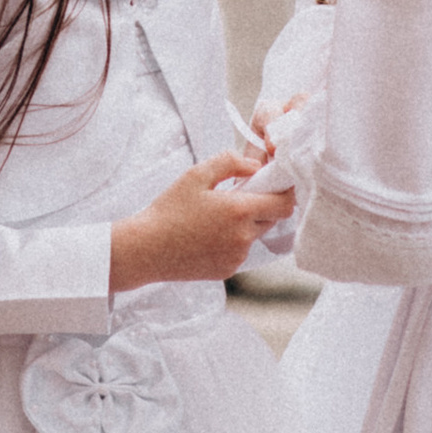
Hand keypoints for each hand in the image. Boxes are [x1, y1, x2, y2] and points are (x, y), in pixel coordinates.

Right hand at [111, 149, 287, 292]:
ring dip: (246, 224)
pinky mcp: (228, 269)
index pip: (285, 203)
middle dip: (262, 206)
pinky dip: (232, 242)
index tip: (273, 184)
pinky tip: (207, 236)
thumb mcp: (196, 175)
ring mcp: (237, 256)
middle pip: (272, 218)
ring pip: (255, 235)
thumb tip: (255, 166)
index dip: (284, 192)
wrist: (146, 249)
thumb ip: (229, 162)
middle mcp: (244, 236)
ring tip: (215, 218)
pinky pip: (240, 251)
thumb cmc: (169, 210)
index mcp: (240, 210)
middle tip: (236, 197)